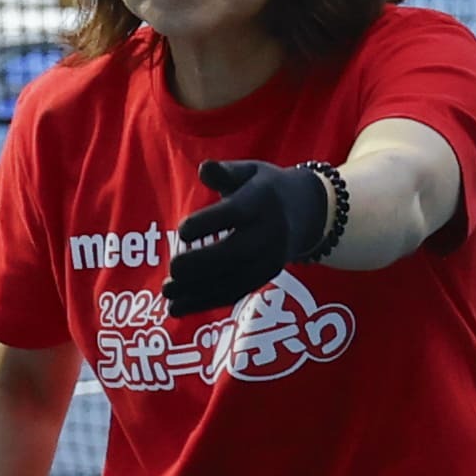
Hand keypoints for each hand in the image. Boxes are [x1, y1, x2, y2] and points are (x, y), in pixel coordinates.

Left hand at [169, 159, 337, 312]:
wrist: (307, 211)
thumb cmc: (264, 188)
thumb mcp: (249, 171)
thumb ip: (224, 172)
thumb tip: (204, 168)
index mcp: (262, 201)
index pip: (235, 214)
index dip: (208, 224)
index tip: (182, 231)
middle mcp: (269, 232)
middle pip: (235, 253)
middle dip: (202, 263)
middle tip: (173, 268)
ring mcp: (270, 258)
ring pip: (233, 279)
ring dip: (198, 291)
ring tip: (167, 294)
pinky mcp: (265, 276)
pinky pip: (235, 293)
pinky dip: (206, 302)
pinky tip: (179, 307)